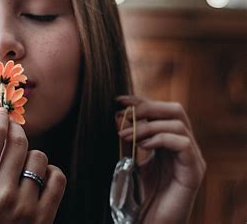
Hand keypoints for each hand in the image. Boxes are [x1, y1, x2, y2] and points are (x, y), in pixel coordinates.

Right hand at [0, 108, 66, 223]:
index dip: (0, 118)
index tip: (3, 112)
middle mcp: (0, 194)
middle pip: (19, 142)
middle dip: (16, 131)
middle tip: (13, 133)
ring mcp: (24, 207)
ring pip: (39, 157)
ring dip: (30, 156)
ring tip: (20, 169)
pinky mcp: (44, 217)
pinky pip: (58, 176)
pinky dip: (50, 172)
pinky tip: (38, 179)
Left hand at [116, 95, 205, 223]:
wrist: (150, 223)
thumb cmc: (139, 195)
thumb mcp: (130, 160)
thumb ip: (127, 139)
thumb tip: (117, 115)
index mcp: (169, 141)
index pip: (162, 110)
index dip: (141, 101)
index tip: (118, 100)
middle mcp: (184, 146)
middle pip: (175, 110)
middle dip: (147, 107)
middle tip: (125, 113)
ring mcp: (192, 158)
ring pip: (178, 124)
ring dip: (147, 125)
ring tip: (124, 135)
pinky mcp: (194, 172)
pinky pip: (183, 143)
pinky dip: (160, 139)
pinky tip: (141, 146)